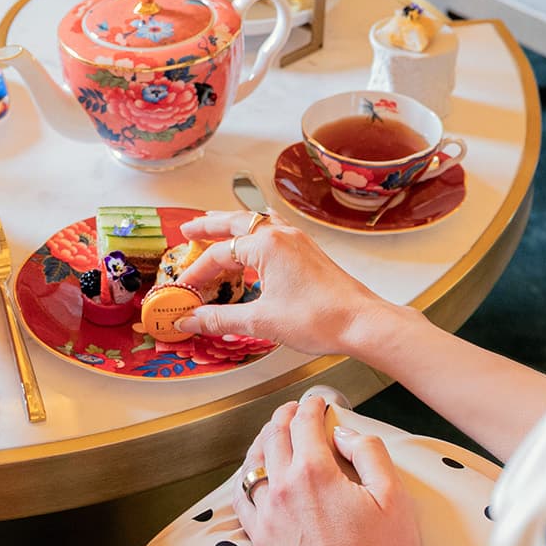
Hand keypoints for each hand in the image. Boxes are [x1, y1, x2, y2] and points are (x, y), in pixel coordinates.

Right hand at [172, 211, 393, 354]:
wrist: (361, 322)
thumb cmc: (320, 318)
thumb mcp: (261, 321)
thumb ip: (220, 319)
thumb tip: (191, 320)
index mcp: (267, 245)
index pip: (219, 254)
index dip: (196, 272)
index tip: (184, 288)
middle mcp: (282, 236)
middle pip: (235, 223)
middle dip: (209, 227)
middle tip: (187, 231)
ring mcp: (298, 241)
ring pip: (257, 223)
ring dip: (234, 225)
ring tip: (217, 226)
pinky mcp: (308, 252)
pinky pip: (274, 231)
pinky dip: (256, 232)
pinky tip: (255, 242)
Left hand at [237, 395, 419, 545]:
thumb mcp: (393, 498)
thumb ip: (369, 453)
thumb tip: (343, 434)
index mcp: (314, 472)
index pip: (305, 423)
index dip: (313, 406)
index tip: (320, 401)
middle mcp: (282, 488)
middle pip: (275, 437)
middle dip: (285, 416)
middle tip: (295, 409)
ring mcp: (266, 515)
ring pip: (253, 463)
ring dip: (264, 441)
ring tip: (274, 433)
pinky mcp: (260, 538)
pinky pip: (241, 497)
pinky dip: (246, 476)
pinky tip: (254, 474)